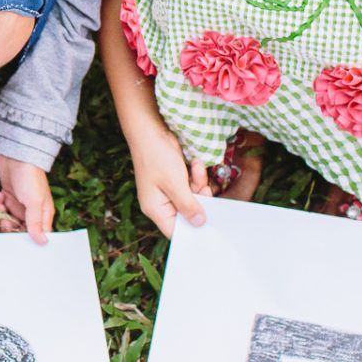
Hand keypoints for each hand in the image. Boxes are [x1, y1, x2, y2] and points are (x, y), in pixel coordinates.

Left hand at [0, 156, 54, 244]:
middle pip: (18, 229)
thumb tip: (43, 242)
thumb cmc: (30, 177)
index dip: (26, 239)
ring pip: (7, 219)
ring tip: (0, 204)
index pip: (36, 235)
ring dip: (1, 214)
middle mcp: (31, 211)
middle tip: (4, 219)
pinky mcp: (7, 196)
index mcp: (43, 214)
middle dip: (9, 225)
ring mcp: (18, 204)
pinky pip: (0, 207)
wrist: (16, 155)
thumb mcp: (34, 202)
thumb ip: (36, 223)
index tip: (15, 239)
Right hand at [130, 121, 207, 236]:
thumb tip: (200, 224)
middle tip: (206, 188)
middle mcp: (161, 204)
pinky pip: (190, 186)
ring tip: (197, 168)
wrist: (150, 130)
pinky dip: (196, 176)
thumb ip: (188, 205)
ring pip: (192, 198)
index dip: (193, 231)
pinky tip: (195, 163)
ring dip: (199, 184)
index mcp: (156, 209)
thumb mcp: (175, 183)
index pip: (176, 231)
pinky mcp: (174, 181)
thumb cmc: (157, 157)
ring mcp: (168, 192)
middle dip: (200, 200)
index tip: (211, 226)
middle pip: (187, 214)